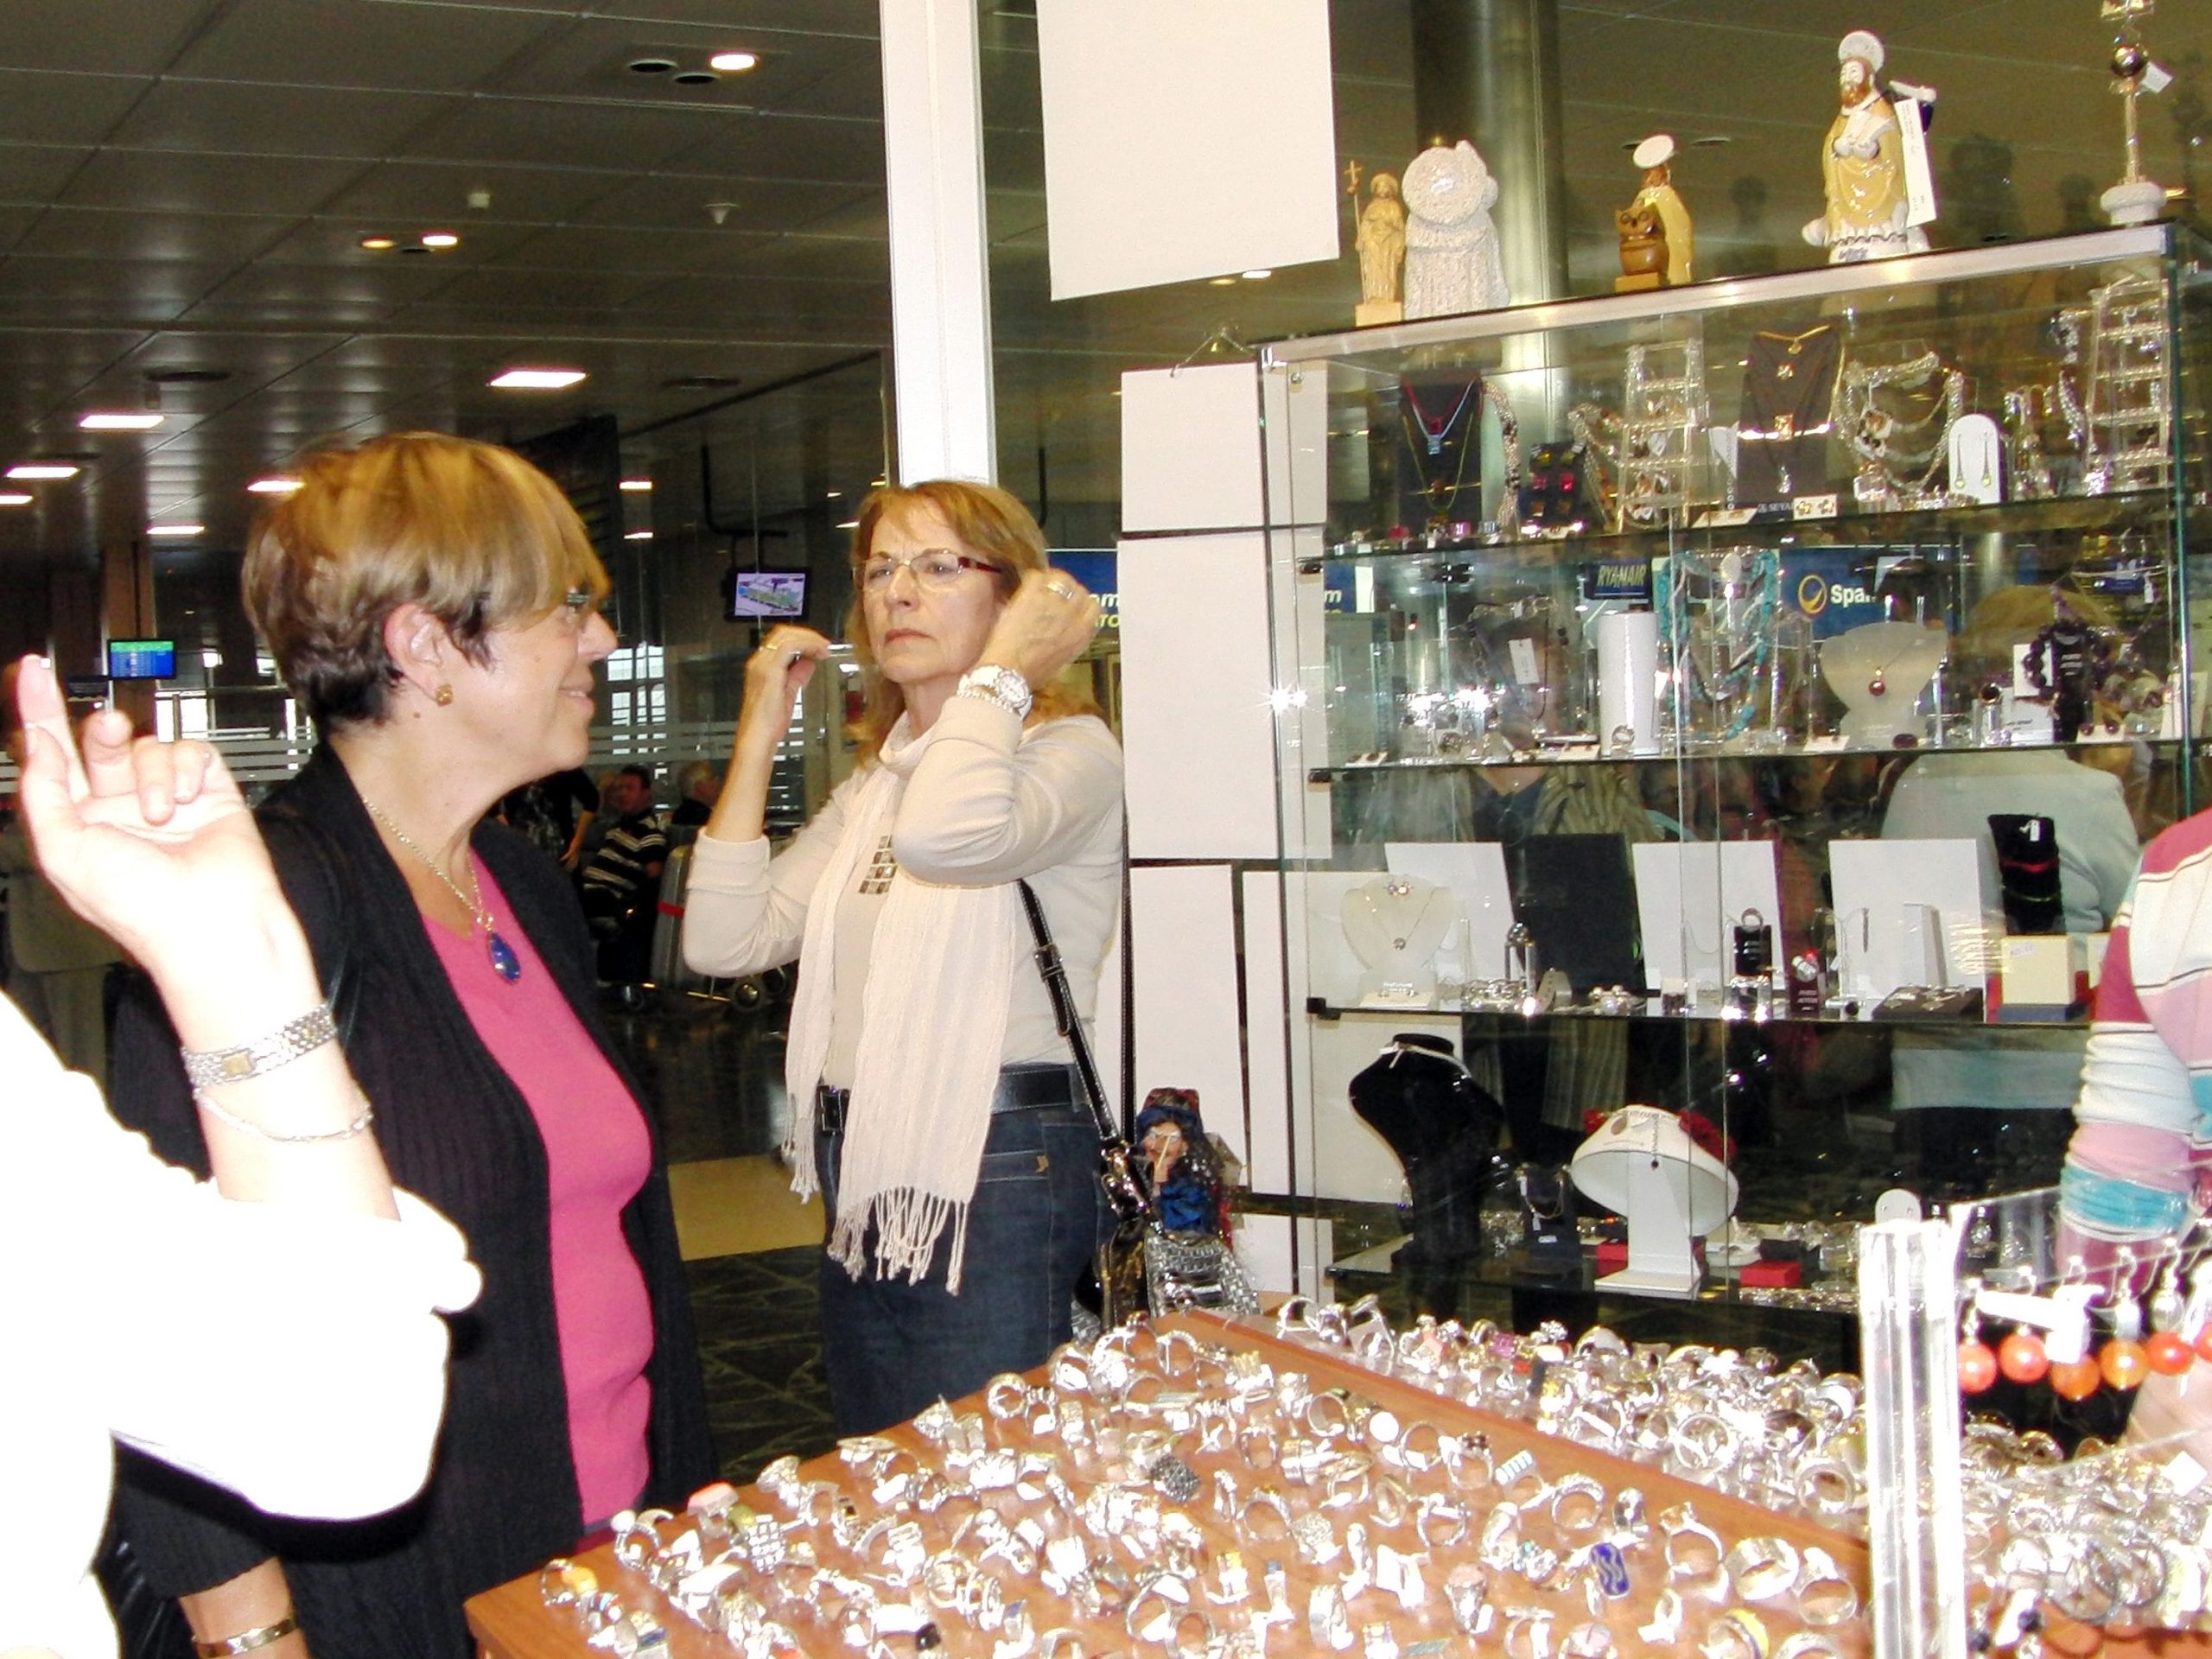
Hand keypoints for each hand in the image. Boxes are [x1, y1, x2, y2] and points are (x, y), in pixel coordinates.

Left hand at [12, 654, 288, 972]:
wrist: (211, 919)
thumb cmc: (138, 904)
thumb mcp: (63, 850)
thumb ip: (43, 791)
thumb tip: (40, 741)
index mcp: (79, 823)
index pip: (53, 757)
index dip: (40, 713)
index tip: (33, 673)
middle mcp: (120, 808)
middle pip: (102, 742)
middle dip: (103, 732)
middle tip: (108, 728)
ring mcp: (166, 799)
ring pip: (148, 747)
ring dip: (153, 774)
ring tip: (164, 812)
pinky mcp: (210, 792)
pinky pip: (192, 752)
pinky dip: (190, 770)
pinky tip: (191, 798)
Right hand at [736, 626, 836, 755]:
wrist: (757, 737)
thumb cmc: (768, 723)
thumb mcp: (788, 693)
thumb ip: (798, 675)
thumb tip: (809, 662)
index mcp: (762, 666)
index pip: (782, 640)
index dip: (803, 638)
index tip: (819, 646)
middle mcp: (759, 662)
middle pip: (783, 633)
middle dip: (807, 635)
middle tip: (824, 644)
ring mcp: (762, 665)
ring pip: (787, 636)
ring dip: (809, 639)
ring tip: (824, 648)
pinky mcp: (770, 671)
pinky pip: (790, 647)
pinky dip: (807, 645)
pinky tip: (818, 652)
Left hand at [978, 570, 1100, 690]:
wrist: (1010, 670)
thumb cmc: (1031, 673)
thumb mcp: (1062, 661)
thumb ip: (1069, 642)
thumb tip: (1064, 633)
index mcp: (1082, 633)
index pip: (1093, 607)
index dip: (1082, 603)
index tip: (1073, 604)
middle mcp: (1072, 615)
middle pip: (1080, 590)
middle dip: (1069, 590)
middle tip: (1055, 592)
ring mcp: (1054, 602)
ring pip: (1061, 579)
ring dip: (1052, 580)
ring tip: (1042, 583)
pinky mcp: (1033, 595)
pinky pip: (1038, 576)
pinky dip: (1032, 578)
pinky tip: (1027, 583)